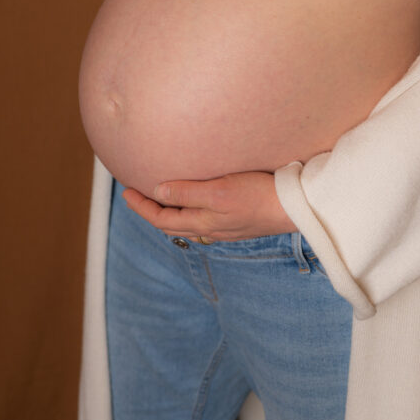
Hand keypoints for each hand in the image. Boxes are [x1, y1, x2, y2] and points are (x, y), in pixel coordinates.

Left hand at [123, 171, 297, 240]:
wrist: (292, 208)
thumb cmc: (257, 195)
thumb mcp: (218, 190)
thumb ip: (187, 192)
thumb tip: (158, 191)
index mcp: (201, 222)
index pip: (160, 218)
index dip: (141, 207)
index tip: (127, 191)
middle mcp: (209, 229)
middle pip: (171, 224)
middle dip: (151, 211)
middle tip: (137, 194)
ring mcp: (224, 228)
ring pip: (187, 225)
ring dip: (169, 213)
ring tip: (161, 197)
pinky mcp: (236, 222)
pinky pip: (202, 222)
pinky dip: (188, 213)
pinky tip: (194, 203)